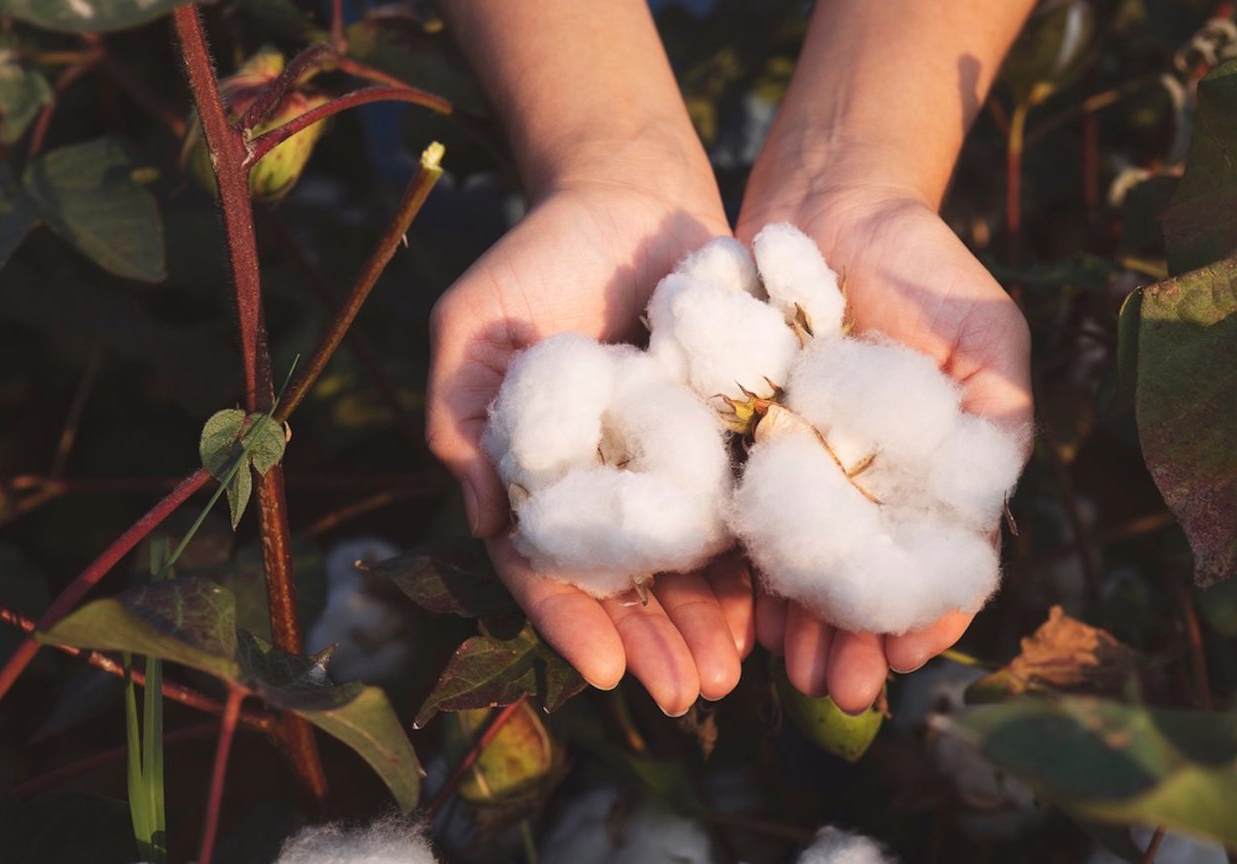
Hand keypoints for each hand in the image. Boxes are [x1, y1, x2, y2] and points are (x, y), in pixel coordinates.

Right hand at [427, 176, 753, 715]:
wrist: (628, 194)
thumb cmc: (536, 256)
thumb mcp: (474, 326)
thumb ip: (461, 417)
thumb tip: (481, 521)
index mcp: (538, 477)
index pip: (547, 566)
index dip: (570, 620)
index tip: (601, 671)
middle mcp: (606, 487)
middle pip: (627, 586)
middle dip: (653, 645)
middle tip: (688, 695)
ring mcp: (671, 469)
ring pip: (689, 568)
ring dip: (708, 626)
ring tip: (734, 676)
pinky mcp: (730, 440)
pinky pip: (744, 513)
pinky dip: (756, 565)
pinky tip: (775, 611)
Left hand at [738, 187, 1032, 713]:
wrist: (830, 200)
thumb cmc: (924, 268)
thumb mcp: (986, 338)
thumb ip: (999, 420)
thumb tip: (989, 516)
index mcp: (928, 477)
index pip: (930, 564)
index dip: (923, 614)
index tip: (907, 654)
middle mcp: (864, 486)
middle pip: (859, 581)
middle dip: (852, 640)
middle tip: (840, 690)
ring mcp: (801, 471)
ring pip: (801, 566)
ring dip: (800, 625)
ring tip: (794, 673)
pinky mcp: (739, 444)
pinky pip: (743, 517)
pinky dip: (746, 567)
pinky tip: (746, 614)